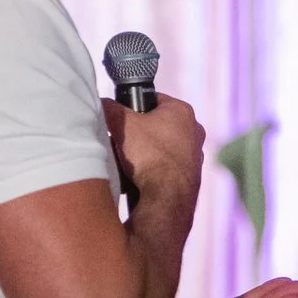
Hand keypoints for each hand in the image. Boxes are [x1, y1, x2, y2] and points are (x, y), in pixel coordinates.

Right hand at [103, 94, 204, 212]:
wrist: (166, 198)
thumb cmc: (148, 154)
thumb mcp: (121, 123)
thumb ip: (110, 107)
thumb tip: (102, 103)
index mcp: (182, 111)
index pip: (152, 99)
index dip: (133, 107)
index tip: (121, 119)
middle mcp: (194, 131)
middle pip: (155, 126)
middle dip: (137, 135)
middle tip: (120, 143)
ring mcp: (195, 156)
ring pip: (159, 149)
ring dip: (143, 155)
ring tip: (127, 164)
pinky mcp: (191, 178)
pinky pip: (165, 169)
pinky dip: (152, 172)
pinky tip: (138, 179)